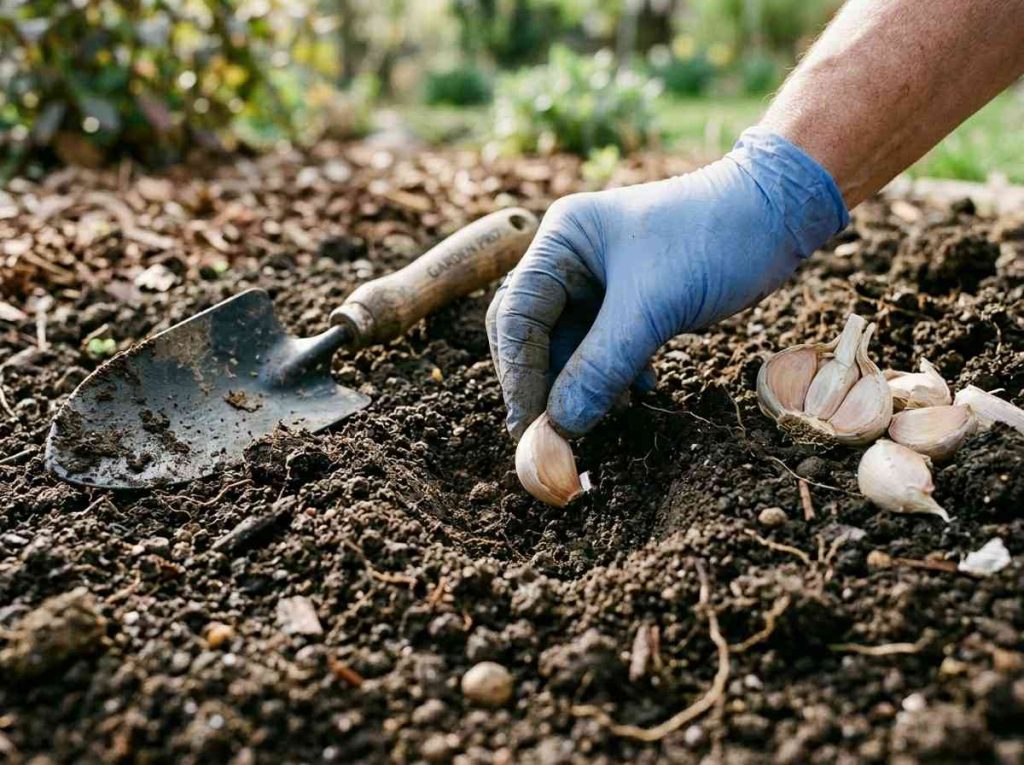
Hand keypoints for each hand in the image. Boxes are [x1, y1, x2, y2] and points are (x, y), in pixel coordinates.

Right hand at [486, 127, 847, 439]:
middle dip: (543, 382)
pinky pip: (601, 346)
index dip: (518, 373)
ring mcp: (598, 279)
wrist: (779, 213)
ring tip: (595, 421)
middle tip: (551, 434)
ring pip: (568, 345)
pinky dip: (610, 375)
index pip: (516, 314)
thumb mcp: (653, 308)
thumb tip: (560, 426)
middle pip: (532, 332)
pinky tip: (637, 392)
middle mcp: (570, 257)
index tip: (528, 425)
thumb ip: (600, 367)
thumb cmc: (715, 238)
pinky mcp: (628, 299)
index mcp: (561, 240)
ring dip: (579, 385)